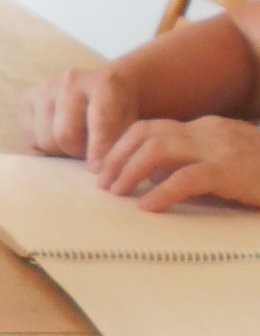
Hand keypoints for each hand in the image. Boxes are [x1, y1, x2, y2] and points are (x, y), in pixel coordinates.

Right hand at [19, 65, 137, 164]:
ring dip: (60, 150)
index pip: (99, 122)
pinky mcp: (27, 98)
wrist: (99, 87)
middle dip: (76, 151)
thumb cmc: (117, 109)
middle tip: (86, 152)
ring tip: (74, 142)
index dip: (98, 150)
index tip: (97, 169)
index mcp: (103, 83)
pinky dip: (45, 145)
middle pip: (65, 134)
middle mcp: (71, 80)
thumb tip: (95, 167)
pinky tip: (57, 135)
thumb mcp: (129, 122)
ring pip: (45, 139)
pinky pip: (31, 138)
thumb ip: (116, 142)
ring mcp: (45, 87)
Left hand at [96, 114, 259, 209]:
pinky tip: (148, 208)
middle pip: (147, 133)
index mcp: (205, 129)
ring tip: (117, 193)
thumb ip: (190, 166)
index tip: (106, 169)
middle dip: (117, 157)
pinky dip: (161, 192)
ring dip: (130, 171)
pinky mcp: (231, 171)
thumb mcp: (223, 165)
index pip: (151, 127)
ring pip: (159, 149)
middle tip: (103, 183)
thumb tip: (151, 180)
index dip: (122, 146)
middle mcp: (209, 133)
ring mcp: (220, 149)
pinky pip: (187, 178)